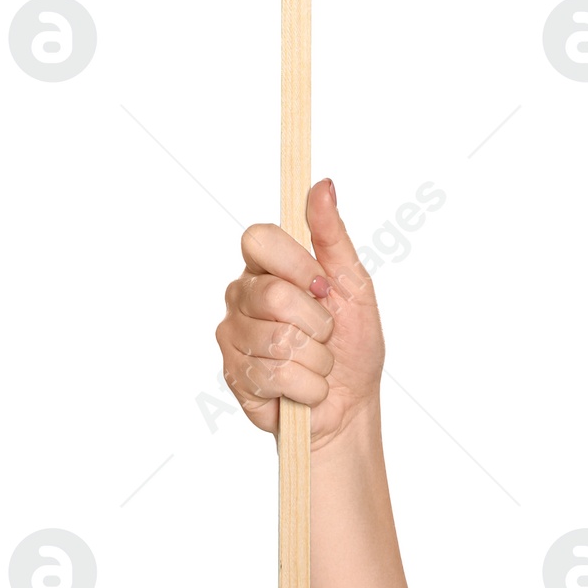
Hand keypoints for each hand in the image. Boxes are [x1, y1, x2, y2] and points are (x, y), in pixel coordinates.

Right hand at [216, 178, 383, 451]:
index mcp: (267, 265)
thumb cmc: (353, 342)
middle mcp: (242, 294)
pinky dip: (307, 386)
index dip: (295, 264)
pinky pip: (276, 375)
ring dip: (316, 359)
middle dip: (317, 322)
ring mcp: (234, 335)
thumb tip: (322, 184)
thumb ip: (332, 234)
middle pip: (273, 295)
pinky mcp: (234, 375)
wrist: (351, 403)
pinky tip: (304, 387)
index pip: (258, 239)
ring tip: (317, 363)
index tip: (323, 286)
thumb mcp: (353, 283)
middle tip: (326, 334)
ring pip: (277, 340)